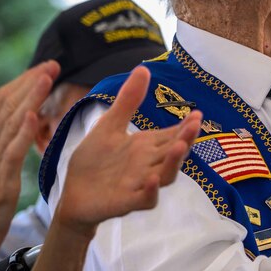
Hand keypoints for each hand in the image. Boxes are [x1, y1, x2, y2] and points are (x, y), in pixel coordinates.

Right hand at [0, 61, 58, 257]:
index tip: (44, 68)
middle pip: (7, 105)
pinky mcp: (0, 178)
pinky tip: (34, 116)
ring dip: (30, 98)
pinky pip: (12, 151)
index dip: (23, 82)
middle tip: (53, 64)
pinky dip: (22, 132)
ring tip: (46, 77)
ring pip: (11, 122)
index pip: (2, 101)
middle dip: (31, 83)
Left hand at [56, 66, 201, 235]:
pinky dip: (150, 191)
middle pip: (174, 152)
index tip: (197, 113)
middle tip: (195, 124)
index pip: (172, 134)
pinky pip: (144, 199)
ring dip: (174, 162)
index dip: (186, 125)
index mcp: (147, 146)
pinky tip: (151, 180)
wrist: (72, 193)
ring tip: (179, 147)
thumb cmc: (94, 160)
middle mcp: (149, 165)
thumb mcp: (109, 125)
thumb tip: (144, 68)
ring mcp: (140, 184)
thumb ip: (128, 101)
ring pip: (165, 175)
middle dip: (186, 139)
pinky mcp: (127, 202)